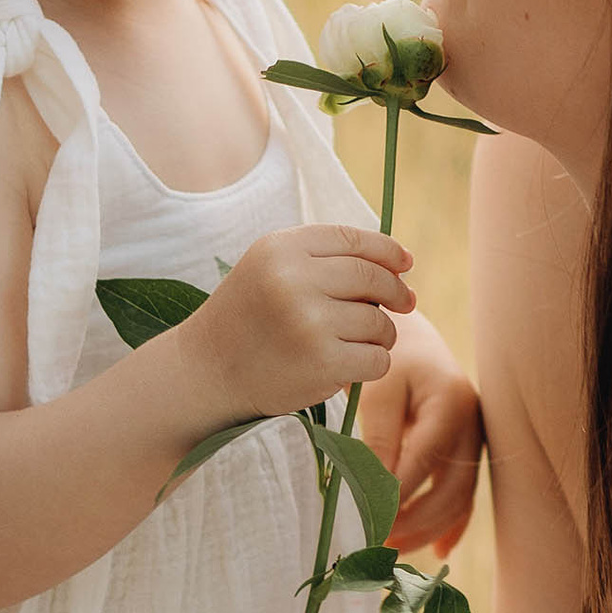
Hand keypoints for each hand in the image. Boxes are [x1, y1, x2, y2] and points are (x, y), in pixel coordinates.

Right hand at [180, 226, 415, 426]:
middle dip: (396, 292)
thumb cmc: (246, 320)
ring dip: (381, 334)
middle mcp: (294, 279)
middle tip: (406, 304)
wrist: (205, 372)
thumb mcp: (269, 270)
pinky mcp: (321, 362)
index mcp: (281, 248)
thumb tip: (400, 262)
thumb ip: (322, 259)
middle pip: (372, 278)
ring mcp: (308, 322)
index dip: (388, 251)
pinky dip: (372, 364)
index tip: (405, 264)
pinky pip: (376, 359)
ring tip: (359, 343)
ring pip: (378, 322)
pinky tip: (350, 366)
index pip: (353, 239)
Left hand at [357, 308, 482, 555]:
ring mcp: (474, 442)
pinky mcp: (467, 455)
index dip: (395, 498)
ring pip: (459, 499)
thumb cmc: (390, 363)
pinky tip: (438, 552)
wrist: (412, 343)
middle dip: (414, 522)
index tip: (366, 522)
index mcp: (451, 404)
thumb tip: (376, 491)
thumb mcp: (378, 392)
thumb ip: (379, 439)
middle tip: (377, 543)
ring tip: (391, 549)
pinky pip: (465, 497)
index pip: (422, 463)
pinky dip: (451, 526)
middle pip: (450, 489)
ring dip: (428, 529)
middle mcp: (472, 426)